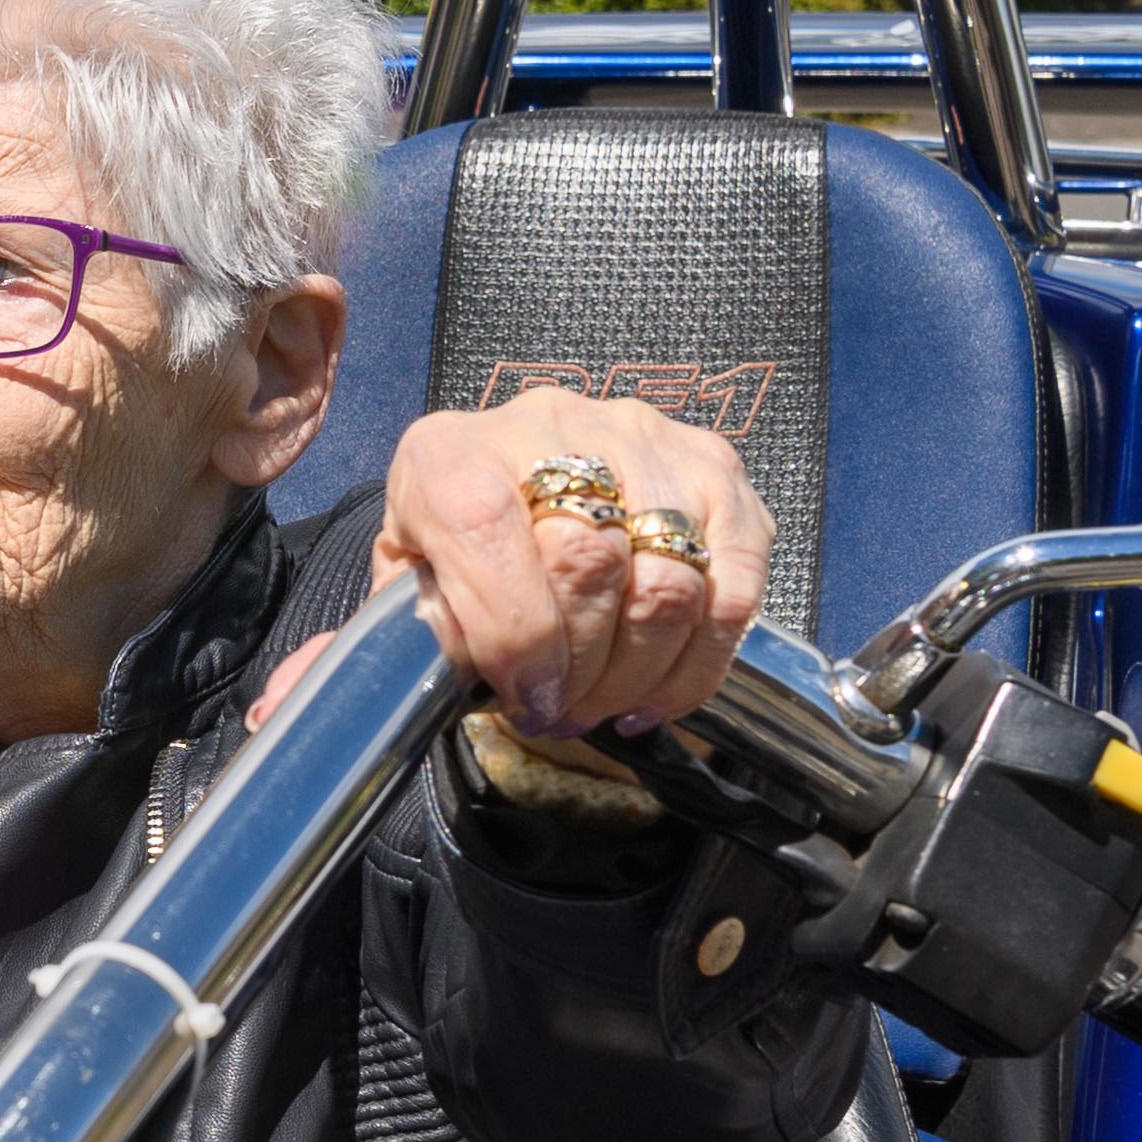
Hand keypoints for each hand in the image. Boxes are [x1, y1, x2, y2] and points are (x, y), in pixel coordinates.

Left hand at [373, 389, 771, 737]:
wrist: (508, 465)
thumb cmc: (453, 536)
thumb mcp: (407, 574)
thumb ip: (409, 626)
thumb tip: (411, 687)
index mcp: (454, 454)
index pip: (487, 531)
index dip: (514, 634)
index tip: (526, 698)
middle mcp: (552, 427)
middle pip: (589, 562)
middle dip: (580, 669)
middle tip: (560, 715)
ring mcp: (646, 441)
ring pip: (669, 580)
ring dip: (638, 673)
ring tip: (601, 708)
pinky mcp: (715, 470)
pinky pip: (734, 584)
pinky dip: (700, 661)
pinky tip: (654, 696)